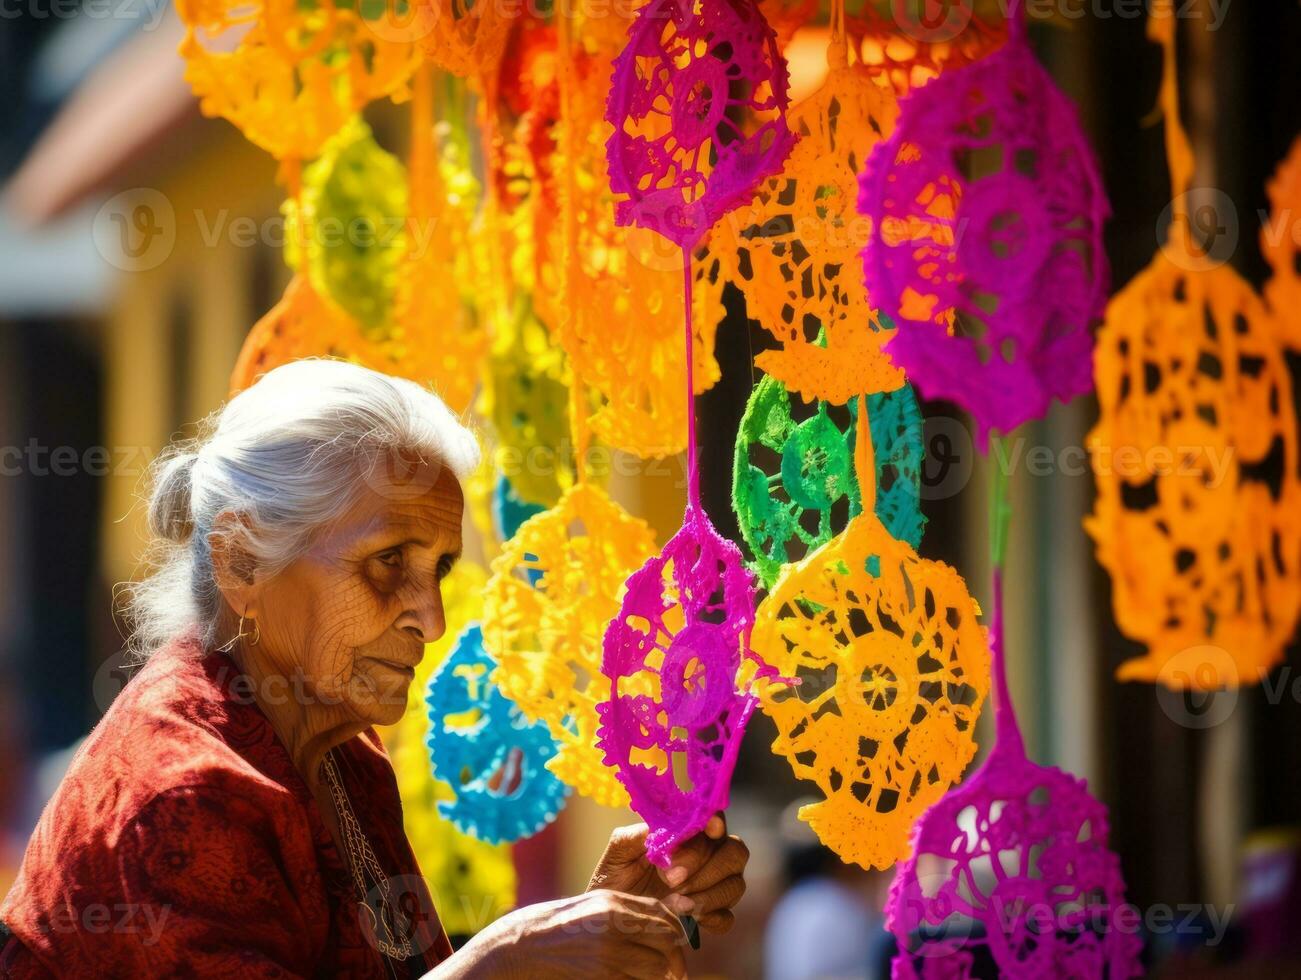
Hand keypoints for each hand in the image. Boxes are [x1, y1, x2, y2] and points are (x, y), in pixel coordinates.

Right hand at [455, 890, 688, 979]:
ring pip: (656, 968)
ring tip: (654, 977)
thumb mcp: (592, 906)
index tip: (679, 943)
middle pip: (667, 941)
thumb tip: (665, 926)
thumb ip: (627, 911)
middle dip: (674, 957)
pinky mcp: (601, 977)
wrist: (522, 948)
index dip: (677, 931)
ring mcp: (608, 954)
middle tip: (675, 969)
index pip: (663, 915)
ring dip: (659, 975)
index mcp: (612, 902)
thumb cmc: (558, 925)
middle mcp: (614, 925)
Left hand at [587, 813, 748, 934]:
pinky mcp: (711, 917)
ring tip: (673, 902)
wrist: (610, 920)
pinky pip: (727, 917)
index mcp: (689, 834)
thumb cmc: (615, 879)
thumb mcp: (619, 851)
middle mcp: (709, 857)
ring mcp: (714, 887)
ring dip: (707, 893)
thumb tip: (665, 833)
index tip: (709, 829)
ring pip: (735, 884)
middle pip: (735, 851)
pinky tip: (687, 917)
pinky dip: (710, 917)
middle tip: (672, 879)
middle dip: (706, 865)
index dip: (716, 822)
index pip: (715, 818)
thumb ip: (641, 834)